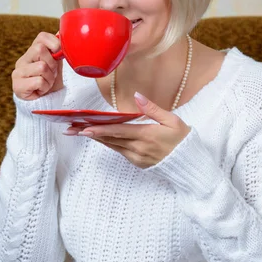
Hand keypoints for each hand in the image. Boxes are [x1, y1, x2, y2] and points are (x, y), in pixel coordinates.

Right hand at [12, 32, 62, 99]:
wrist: (46, 102)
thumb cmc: (50, 81)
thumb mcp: (57, 63)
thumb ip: (58, 49)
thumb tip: (62, 34)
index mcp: (32, 52)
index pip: (41, 37)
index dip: (54, 44)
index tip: (58, 55)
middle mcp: (22, 60)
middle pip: (40, 49)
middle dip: (52, 64)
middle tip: (51, 74)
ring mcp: (18, 72)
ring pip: (41, 66)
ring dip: (49, 78)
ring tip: (46, 83)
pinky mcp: (17, 86)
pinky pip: (38, 81)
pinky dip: (45, 87)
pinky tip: (41, 90)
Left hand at [65, 92, 190, 168]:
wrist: (190, 165)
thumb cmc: (183, 140)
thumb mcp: (173, 121)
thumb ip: (153, 109)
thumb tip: (137, 96)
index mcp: (146, 135)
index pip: (118, 132)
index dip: (100, 130)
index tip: (84, 128)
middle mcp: (138, 148)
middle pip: (110, 139)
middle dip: (90, 134)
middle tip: (71, 129)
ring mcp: (137, 157)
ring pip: (112, 146)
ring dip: (96, 138)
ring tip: (79, 131)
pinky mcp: (138, 162)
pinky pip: (119, 151)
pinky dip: (108, 143)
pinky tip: (99, 137)